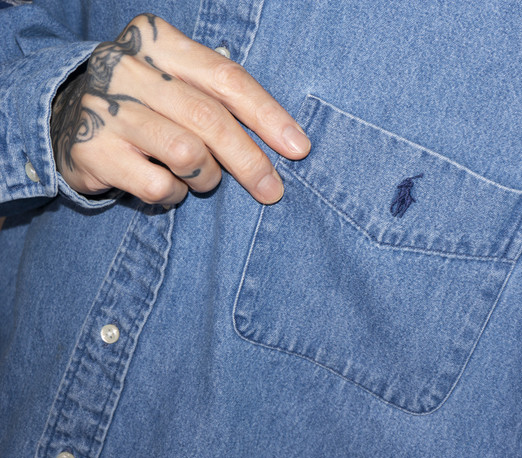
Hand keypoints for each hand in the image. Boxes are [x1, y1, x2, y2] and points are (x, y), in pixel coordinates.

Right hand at [50, 14, 309, 204]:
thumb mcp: (179, 81)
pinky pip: (159, 185)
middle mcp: (128, 68)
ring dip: (206, 177)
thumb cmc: (146, 102)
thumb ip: (221, 97)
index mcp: (159, 41)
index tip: (298, 148)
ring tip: (202, 178)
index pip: (227, 78)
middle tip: (271, 190)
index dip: (268, 115)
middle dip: (250, 161)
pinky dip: (174, 194)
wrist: (64, 115)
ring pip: (187, 153)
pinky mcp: (91, 150)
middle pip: (210, 119)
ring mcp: (105, 108)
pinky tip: (167, 186)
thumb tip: (288, 140)